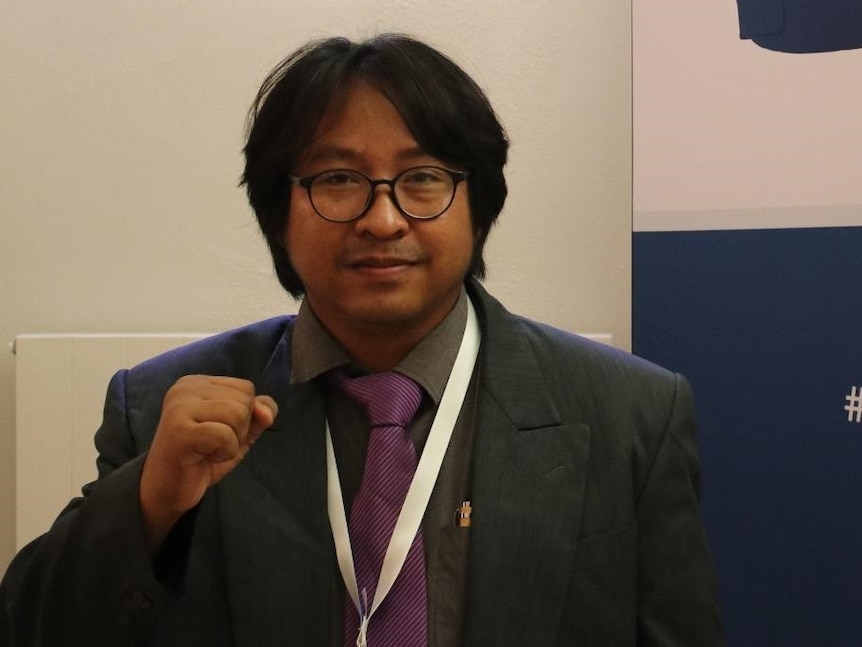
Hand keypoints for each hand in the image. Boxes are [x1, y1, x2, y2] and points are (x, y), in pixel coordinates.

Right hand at [139, 375, 277, 552]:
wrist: (167, 490)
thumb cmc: (202, 458)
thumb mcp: (239, 432)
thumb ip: (258, 415)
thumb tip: (267, 412)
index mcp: (197, 383)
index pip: (246, 388)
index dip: (244, 415)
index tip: (218, 431)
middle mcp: (185, 388)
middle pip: (244, 399)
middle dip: (239, 429)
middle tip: (212, 444)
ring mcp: (179, 406)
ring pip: (238, 414)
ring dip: (232, 441)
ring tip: (208, 449)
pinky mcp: (179, 429)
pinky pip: (225, 435)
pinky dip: (224, 453)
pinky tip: (204, 457)